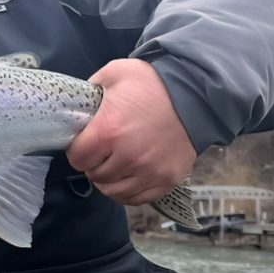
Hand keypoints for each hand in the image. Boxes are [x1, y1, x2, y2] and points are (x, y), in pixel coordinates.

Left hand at [66, 58, 195, 205]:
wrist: (196, 93)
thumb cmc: (151, 82)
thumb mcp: (113, 74)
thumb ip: (90, 90)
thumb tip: (78, 107)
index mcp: (109, 131)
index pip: (77, 158)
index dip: (77, 150)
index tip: (84, 143)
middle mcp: (128, 157)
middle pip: (95, 176)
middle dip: (93, 164)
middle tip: (100, 152)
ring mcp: (150, 171)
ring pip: (113, 191)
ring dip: (109, 179)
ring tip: (113, 164)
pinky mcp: (168, 179)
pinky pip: (137, 198)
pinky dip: (128, 191)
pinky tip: (127, 177)